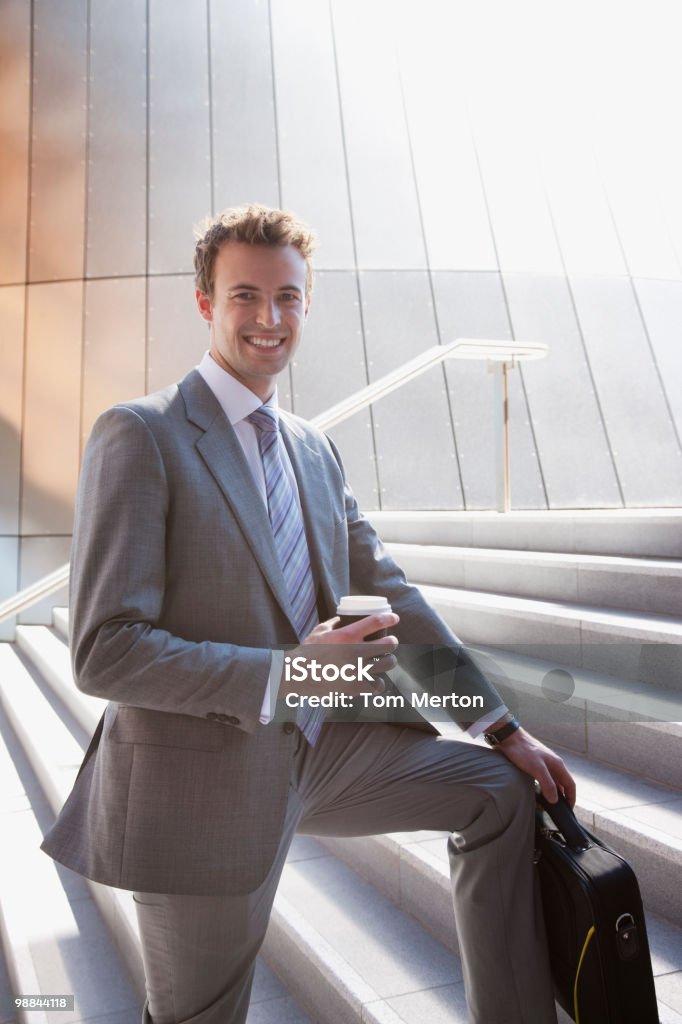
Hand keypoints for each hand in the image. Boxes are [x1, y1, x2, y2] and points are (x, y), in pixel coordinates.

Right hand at [278, 612, 399, 699]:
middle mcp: (355, 651)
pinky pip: (378, 685)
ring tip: (387, 660)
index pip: (377, 622)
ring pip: (388, 664)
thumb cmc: (306, 652)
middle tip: (391, 642)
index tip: (395, 619)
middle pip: (389, 644)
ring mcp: (357, 671)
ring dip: (389, 661)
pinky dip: (378, 682)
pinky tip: (376, 680)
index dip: (390, 618)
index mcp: (347, 635)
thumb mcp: (319, 632)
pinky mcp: (355, 687)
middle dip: (392, 642)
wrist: (296, 676)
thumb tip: (342, 619)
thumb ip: (333, 624)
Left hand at [496, 727, 575, 806]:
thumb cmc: (523, 750)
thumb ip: (547, 784)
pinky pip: (543, 778)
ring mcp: (544, 763)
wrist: (509, 737)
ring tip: (546, 804)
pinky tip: (536, 792)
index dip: (571, 798)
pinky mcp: (534, 763)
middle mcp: (553, 763)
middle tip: (556, 809)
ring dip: (551, 792)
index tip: (568, 810)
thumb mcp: (537, 768)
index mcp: (557, 764)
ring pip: (552, 781)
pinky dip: (543, 787)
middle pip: (562, 783)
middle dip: (561, 797)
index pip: (570, 784)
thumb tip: (555, 800)